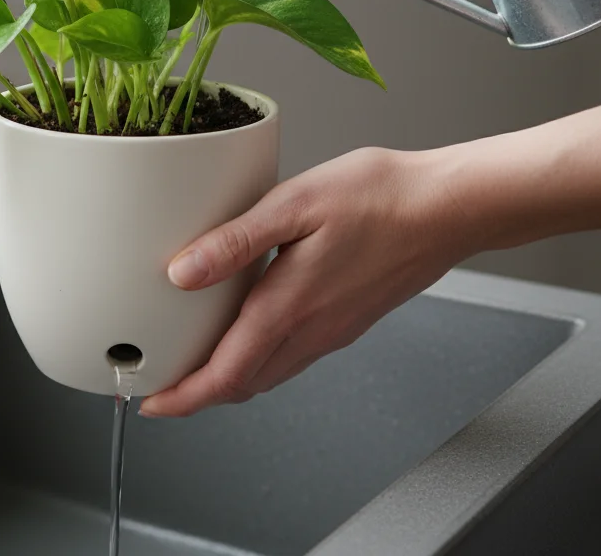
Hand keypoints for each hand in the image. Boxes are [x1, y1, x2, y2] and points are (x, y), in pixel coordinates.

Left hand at [138, 148, 478, 417]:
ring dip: (229, 381)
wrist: (449, 208)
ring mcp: (333, 331)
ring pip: (269, 376)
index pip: (224, 375)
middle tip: (163, 387)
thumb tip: (182, 271)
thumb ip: (235, 241)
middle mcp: (311, 330)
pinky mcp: (348, 321)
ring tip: (197, 365)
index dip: (183, 397)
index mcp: (289, 307)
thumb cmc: (381, 197)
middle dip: (198, 395)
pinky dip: (259, 361)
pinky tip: (251, 334)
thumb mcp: (295, 204)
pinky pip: (293, 358)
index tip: (151, 403)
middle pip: (243, 385)